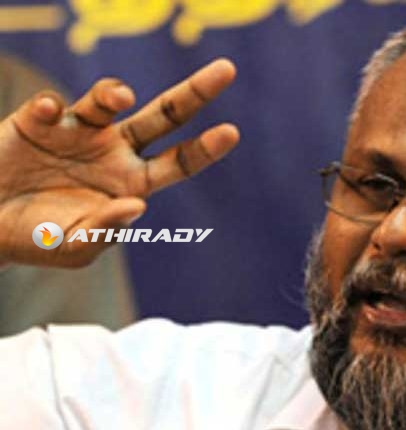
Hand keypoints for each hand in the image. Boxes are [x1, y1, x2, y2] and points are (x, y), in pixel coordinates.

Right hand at [0, 58, 238, 266]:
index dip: (205, 148)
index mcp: (132, 183)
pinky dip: (50, 107)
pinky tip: (47, 115)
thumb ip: (105, 229)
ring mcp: (80, 132)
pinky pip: (51, 106)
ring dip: (116, 93)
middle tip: (226, 70)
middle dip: (194, 93)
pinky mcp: (39, 121)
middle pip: (163, 117)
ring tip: (120, 99)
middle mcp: (114, 151)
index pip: (179, 162)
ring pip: (109, 98)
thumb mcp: (75, 247)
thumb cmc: (37, 240)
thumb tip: (136, 205)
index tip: (232, 132)